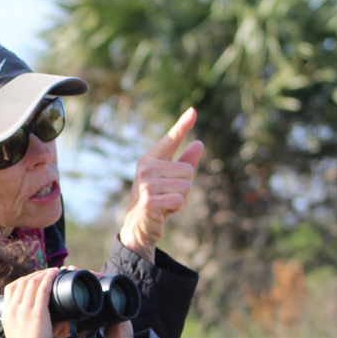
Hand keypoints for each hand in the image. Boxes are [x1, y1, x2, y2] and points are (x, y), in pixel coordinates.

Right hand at [0, 268, 58, 337]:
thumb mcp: (18, 334)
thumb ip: (24, 322)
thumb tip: (37, 317)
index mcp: (6, 314)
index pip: (11, 288)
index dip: (23, 280)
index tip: (32, 278)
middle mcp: (13, 309)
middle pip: (22, 282)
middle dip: (35, 274)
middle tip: (45, 272)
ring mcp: (24, 310)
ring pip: (32, 283)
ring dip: (43, 274)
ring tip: (52, 271)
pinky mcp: (37, 313)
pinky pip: (43, 289)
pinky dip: (49, 278)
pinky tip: (54, 274)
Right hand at [119, 108, 203, 255]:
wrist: (138, 227)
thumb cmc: (156, 200)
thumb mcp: (170, 180)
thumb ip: (185, 162)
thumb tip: (199, 143)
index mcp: (150, 159)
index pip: (171, 139)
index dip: (182, 125)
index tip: (193, 110)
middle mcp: (146, 168)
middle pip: (188, 170)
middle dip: (184, 186)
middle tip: (167, 195)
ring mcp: (147, 185)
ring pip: (186, 186)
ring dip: (181, 199)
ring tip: (164, 203)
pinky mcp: (150, 201)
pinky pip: (179, 200)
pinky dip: (176, 208)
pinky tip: (163, 211)